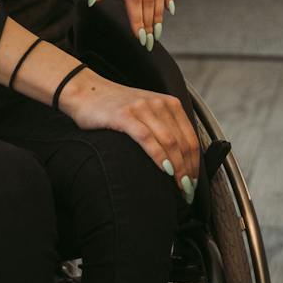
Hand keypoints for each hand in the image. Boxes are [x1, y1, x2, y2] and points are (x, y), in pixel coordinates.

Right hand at [56, 71, 200, 202]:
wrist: (86, 91)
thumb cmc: (116, 107)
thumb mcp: (146, 111)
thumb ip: (163, 127)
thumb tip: (178, 160)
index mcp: (169, 104)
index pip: (190, 138)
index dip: (195, 163)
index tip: (194, 183)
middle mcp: (159, 104)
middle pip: (183, 143)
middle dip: (188, 170)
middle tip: (187, 191)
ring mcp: (142, 109)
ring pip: (169, 142)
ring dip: (177, 168)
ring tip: (179, 186)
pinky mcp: (124, 115)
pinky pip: (147, 138)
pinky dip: (158, 156)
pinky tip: (164, 170)